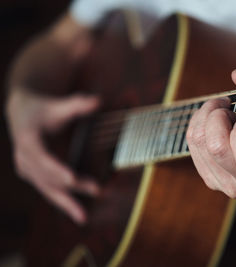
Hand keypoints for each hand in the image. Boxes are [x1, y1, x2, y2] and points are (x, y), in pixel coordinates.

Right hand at [6, 88, 99, 223]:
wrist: (23, 114)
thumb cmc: (43, 109)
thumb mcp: (58, 104)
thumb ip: (78, 104)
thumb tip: (98, 100)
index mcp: (28, 139)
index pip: (42, 157)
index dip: (56, 169)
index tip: (72, 178)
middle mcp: (25, 158)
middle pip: (48, 177)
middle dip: (71, 186)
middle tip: (96, 190)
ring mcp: (28, 169)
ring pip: (47, 189)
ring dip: (66, 202)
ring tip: (83, 217)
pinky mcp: (33, 175)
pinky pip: (48, 190)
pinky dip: (62, 200)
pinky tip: (77, 211)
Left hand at [186, 59, 235, 197]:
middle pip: (215, 147)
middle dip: (216, 115)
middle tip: (228, 106)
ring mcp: (227, 186)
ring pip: (198, 143)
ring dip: (204, 116)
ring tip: (223, 111)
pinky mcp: (210, 180)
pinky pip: (191, 146)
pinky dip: (198, 125)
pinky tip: (214, 123)